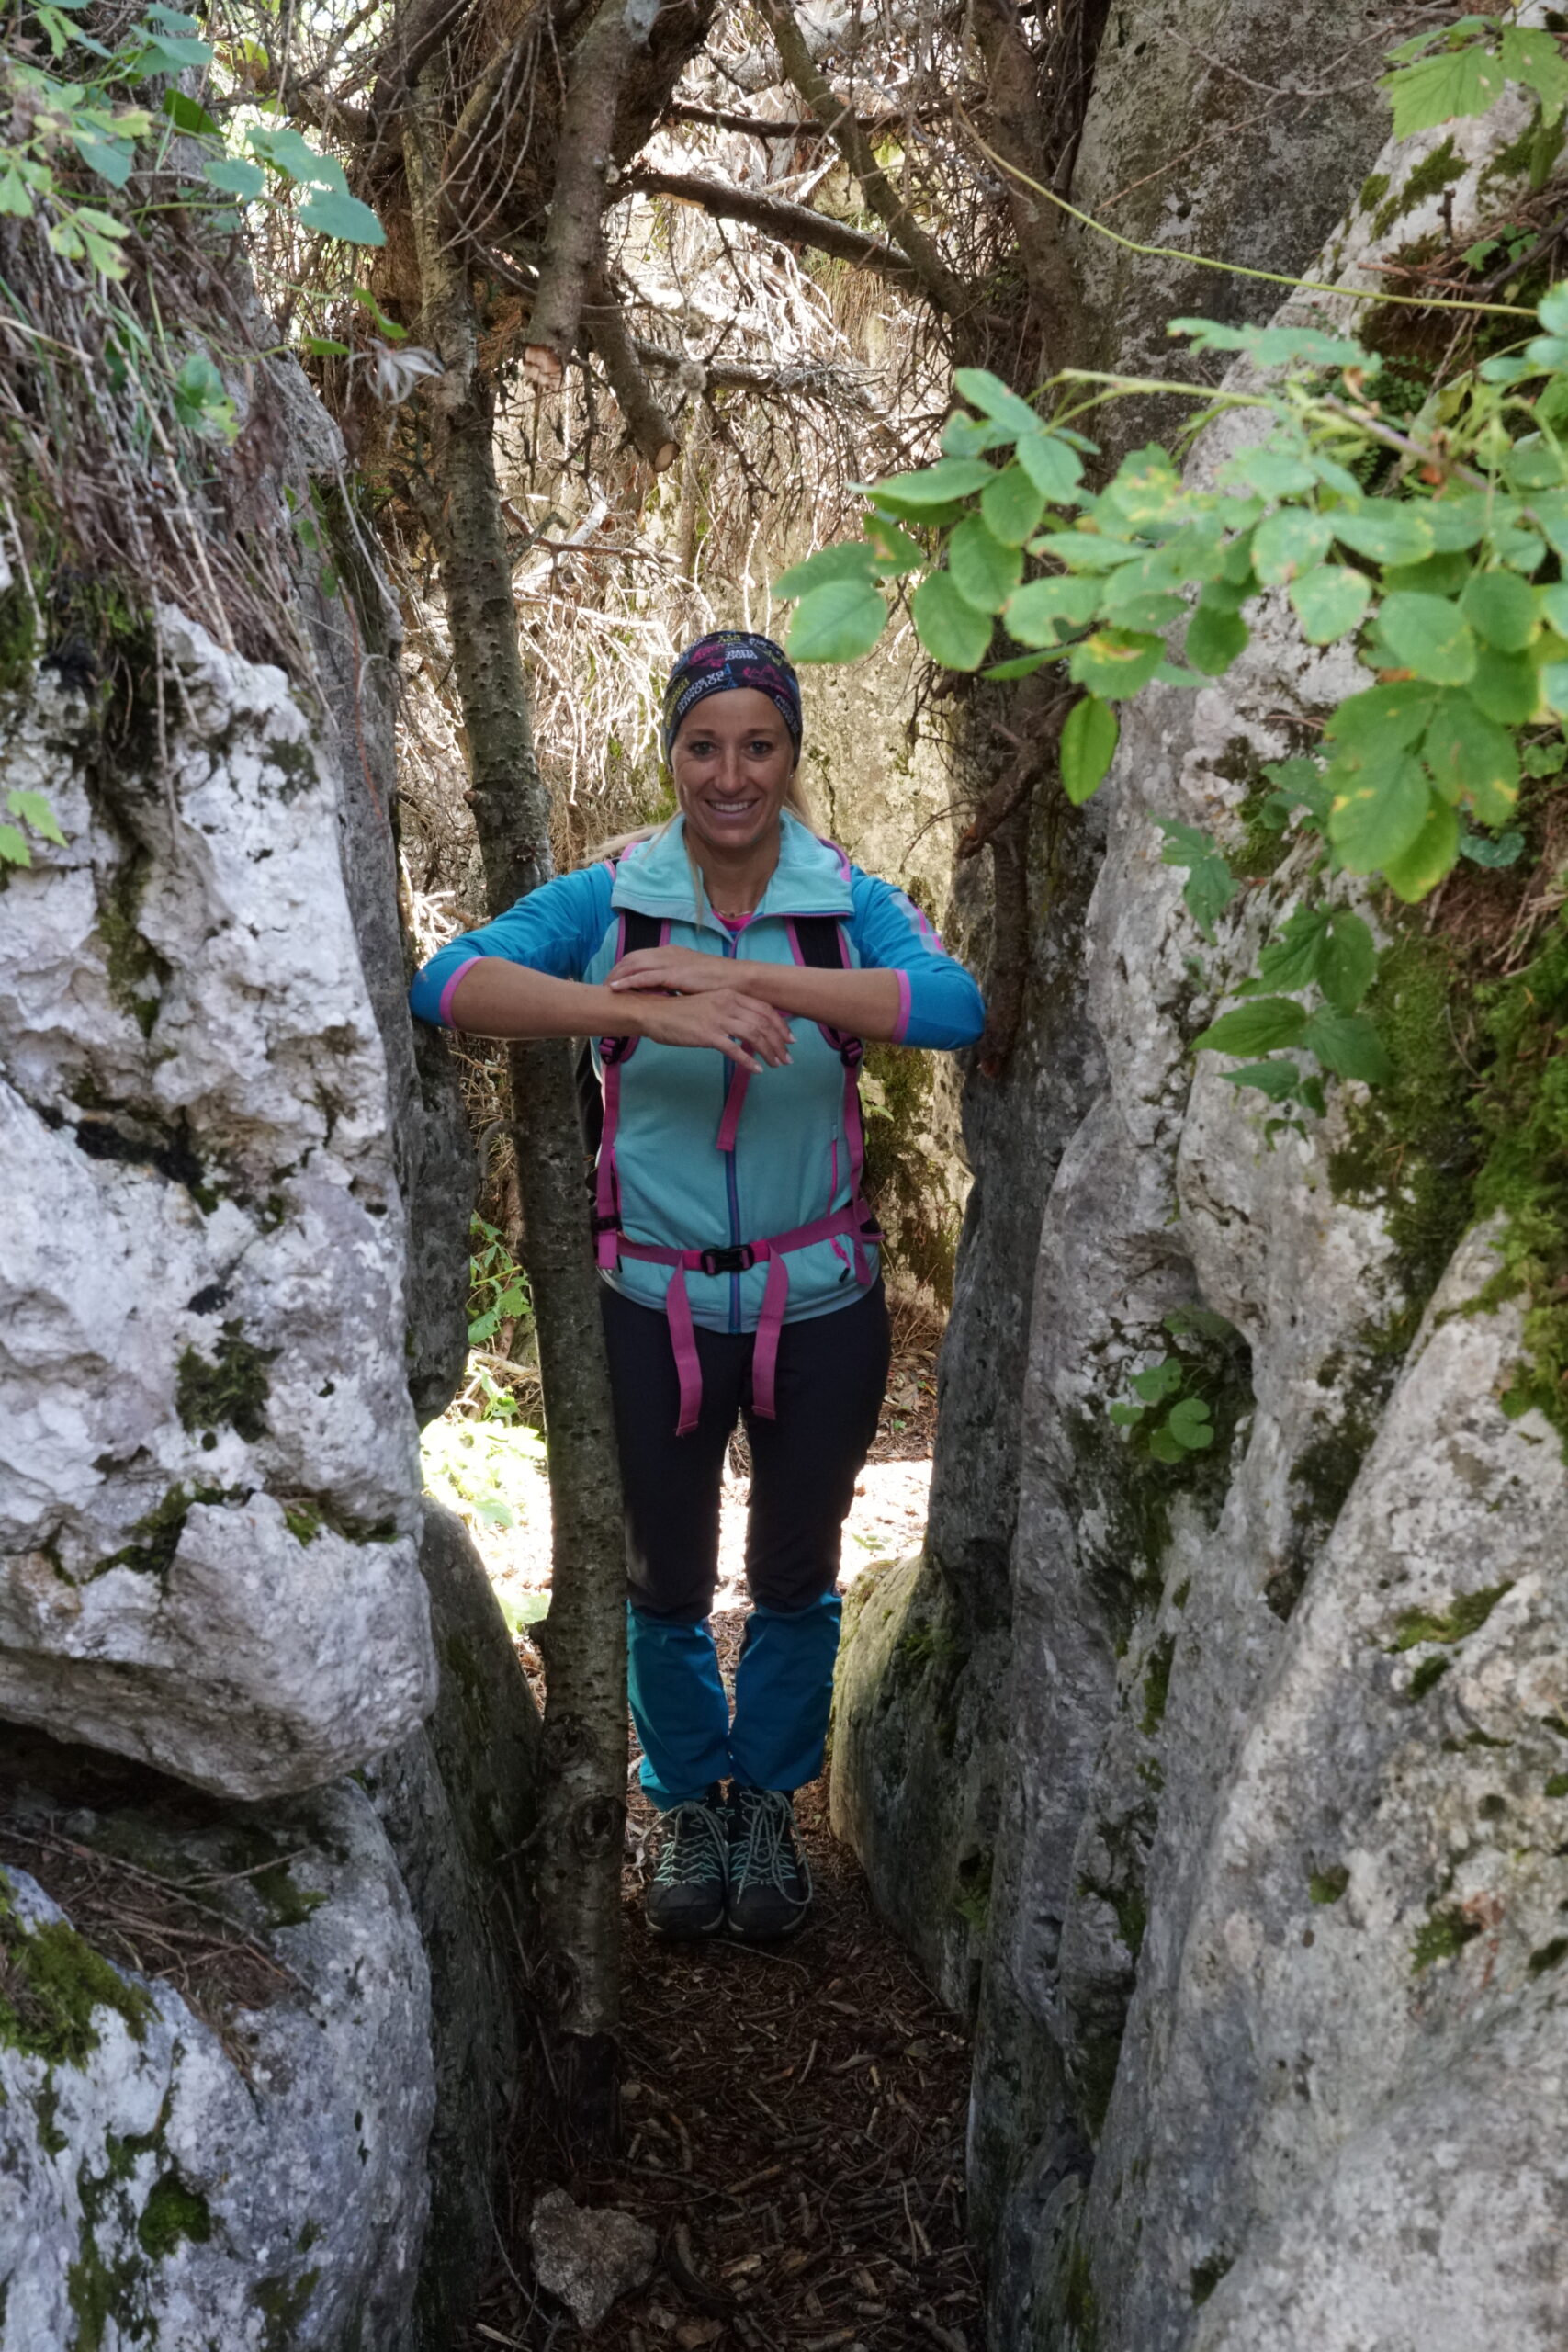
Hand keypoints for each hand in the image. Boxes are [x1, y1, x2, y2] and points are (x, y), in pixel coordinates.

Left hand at [609, 943, 738, 995]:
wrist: (738, 980)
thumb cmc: (719, 982)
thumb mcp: (692, 979)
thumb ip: (675, 982)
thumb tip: (664, 992)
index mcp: (671, 952)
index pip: (640, 956)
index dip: (624, 967)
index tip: (614, 979)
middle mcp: (667, 953)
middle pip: (631, 958)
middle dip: (616, 970)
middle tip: (603, 984)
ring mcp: (669, 962)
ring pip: (633, 965)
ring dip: (617, 976)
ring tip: (605, 988)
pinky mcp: (673, 974)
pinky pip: (643, 976)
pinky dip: (627, 981)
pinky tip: (616, 988)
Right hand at [629, 986, 793, 1072]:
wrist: (654, 1012)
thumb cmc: (680, 1012)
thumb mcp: (709, 1005)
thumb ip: (729, 1012)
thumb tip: (747, 1027)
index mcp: (730, 995)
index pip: (765, 1009)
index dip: (781, 1025)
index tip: (790, 1039)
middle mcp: (727, 1003)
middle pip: (764, 1023)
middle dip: (779, 1042)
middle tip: (787, 1058)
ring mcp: (718, 1018)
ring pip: (754, 1035)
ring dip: (768, 1052)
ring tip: (775, 1065)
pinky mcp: (707, 1034)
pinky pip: (734, 1049)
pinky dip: (748, 1061)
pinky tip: (756, 1070)